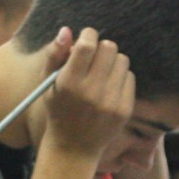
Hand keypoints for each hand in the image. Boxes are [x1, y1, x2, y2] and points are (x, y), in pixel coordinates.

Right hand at [38, 27, 134, 158]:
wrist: (74, 148)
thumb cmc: (58, 110)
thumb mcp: (48, 85)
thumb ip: (55, 55)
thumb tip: (67, 30)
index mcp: (69, 83)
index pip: (87, 45)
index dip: (88, 35)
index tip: (86, 39)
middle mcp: (91, 92)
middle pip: (109, 47)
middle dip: (101, 48)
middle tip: (94, 58)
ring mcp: (110, 101)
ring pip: (122, 60)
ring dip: (112, 61)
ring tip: (101, 74)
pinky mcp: (124, 109)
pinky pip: (130, 77)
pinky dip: (120, 77)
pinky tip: (109, 88)